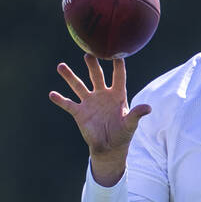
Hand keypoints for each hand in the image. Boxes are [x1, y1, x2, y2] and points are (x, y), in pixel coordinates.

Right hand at [49, 55, 150, 184]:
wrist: (109, 148)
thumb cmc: (122, 135)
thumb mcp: (130, 125)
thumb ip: (136, 115)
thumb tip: (148, 108)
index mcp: (117, 95)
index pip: (118, 76)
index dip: (118, 65)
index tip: (116, 53)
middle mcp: (102, 94)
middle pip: (96, 75)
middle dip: (92, 65)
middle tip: (88, 54)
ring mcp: (90, 102)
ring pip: (78, 86)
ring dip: (69, 76)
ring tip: (61, 66)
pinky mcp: (80, 112)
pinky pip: (68, 104)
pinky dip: (60, 100)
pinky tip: (52, 94)